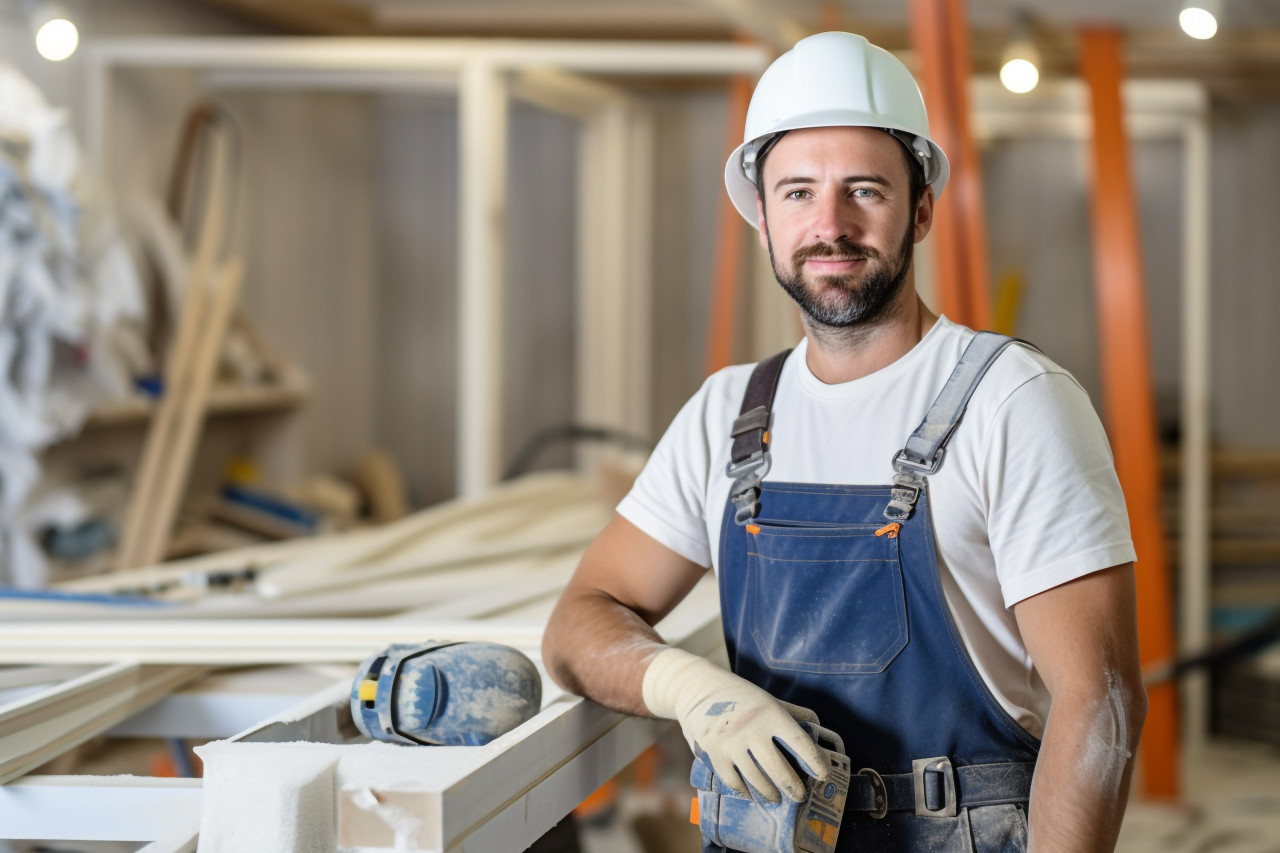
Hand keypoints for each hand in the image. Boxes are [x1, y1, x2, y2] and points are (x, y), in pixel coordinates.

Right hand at [641, 647, 827, 802]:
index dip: (815, 762)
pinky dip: (746, 792)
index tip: (822, 775)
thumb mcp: (769, 699)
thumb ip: (793, 714)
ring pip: (757, 780)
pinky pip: (734, 782)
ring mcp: (731, 744)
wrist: (699, 689)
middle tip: (800, 795)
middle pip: (779, 769)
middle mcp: (752, 729)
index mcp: (770, 713)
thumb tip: (819, 728)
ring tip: (777, 797)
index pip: (800, 742)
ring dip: (771, 793)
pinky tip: (753, 794)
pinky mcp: (714, 755)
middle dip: (794, 787)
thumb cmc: (741, 696)